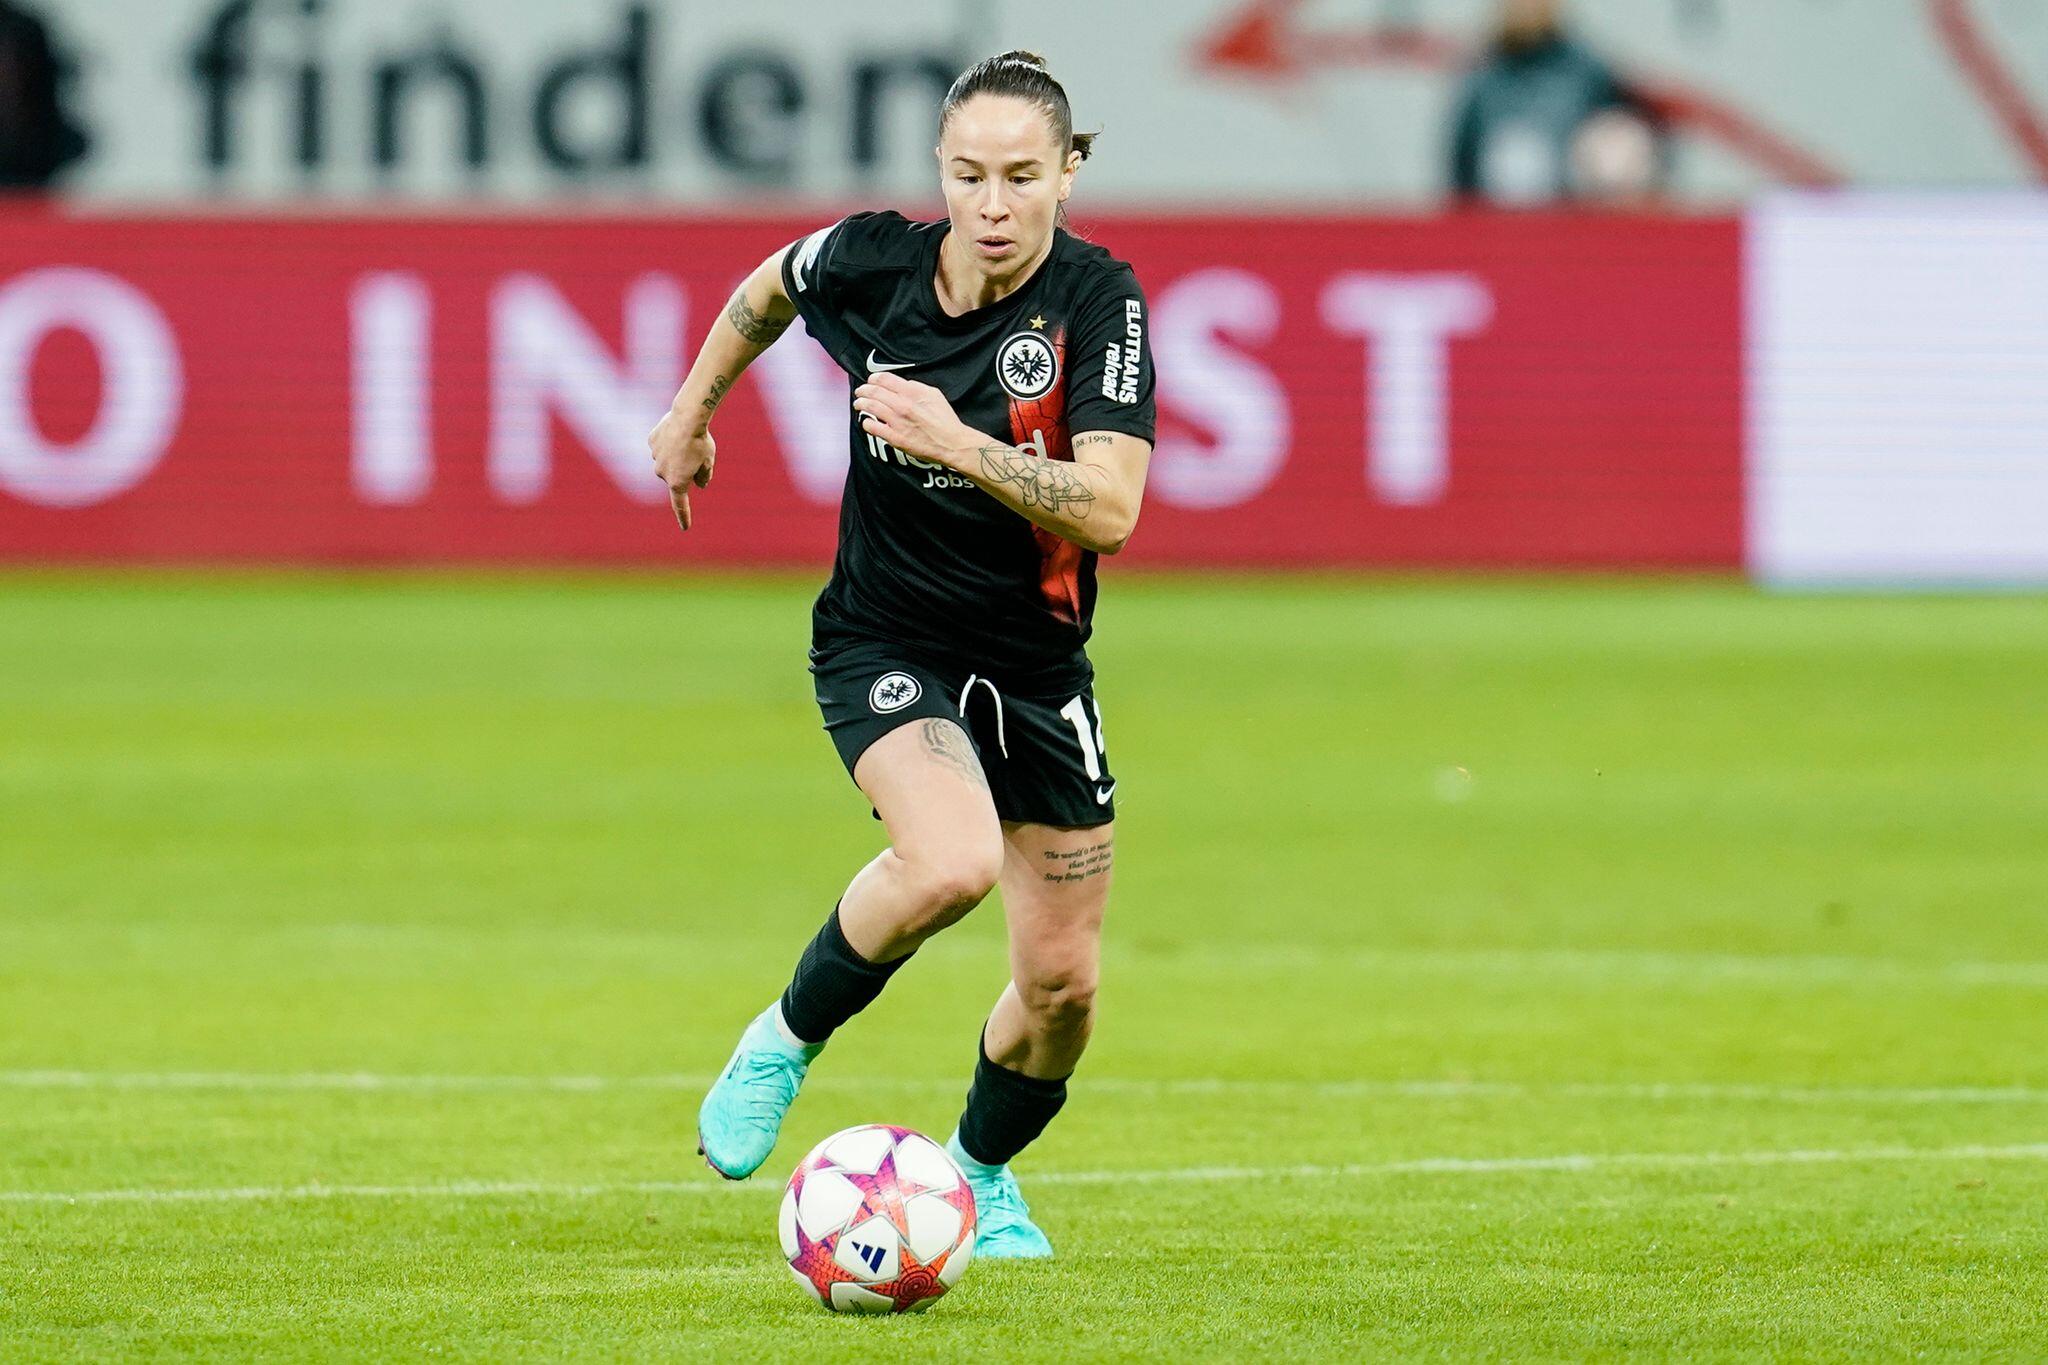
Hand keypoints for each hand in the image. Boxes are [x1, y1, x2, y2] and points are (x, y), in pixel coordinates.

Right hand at [647, 408, 714, 530]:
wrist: (688, 416)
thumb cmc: (701, 442)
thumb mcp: (708, 462)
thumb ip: (704, 477)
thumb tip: (699, 484)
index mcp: (677, 482)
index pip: (680, 504)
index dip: (683, 516)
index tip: (685, 528)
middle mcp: (662, 473)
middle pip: (676, 476)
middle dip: (685, 469)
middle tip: (697, 453)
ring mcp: (654, 456)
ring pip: (667, 460)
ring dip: (677, 454)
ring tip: (687, 439)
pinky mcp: (651, 441)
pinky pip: (661, 445)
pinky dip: (669, 441)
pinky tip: (676, 431)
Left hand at [852, 372, 972, 468]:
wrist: (951, 443)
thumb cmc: (945, 420)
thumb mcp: (934, 394)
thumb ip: (916, 386)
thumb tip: (902, 384)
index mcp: (912, 392)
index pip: (884, 378)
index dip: (873, 378)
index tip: (871, 381)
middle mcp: (902, 404)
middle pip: (874, 391)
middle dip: (863, 390)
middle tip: (860, 392)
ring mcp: (897, 421)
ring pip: (870, 407)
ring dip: (861, 403)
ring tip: (858, 403)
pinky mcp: (895, 438)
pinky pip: (873, 427)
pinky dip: (867, 422)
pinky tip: (867, 421)